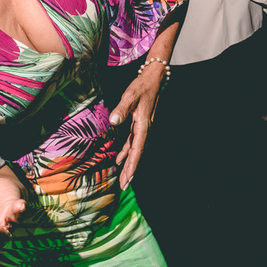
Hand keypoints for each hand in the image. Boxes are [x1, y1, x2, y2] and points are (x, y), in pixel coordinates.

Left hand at [110, 62, 165, 188]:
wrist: (153, 80)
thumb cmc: (141, 87)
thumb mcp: (129, 96)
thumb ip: (121, 109)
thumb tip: (113, 122)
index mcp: (143, 126)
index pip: (137, 150)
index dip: (132, 165)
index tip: (128, 178)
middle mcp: (144, 130)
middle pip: (137, 154)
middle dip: (131, 171)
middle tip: (124, 186)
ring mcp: (142, 128)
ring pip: (135, 151)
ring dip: (129, 164)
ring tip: (124, 179)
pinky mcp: (139, 125)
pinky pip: (133, 143)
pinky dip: (127, 152)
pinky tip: (120, 159)